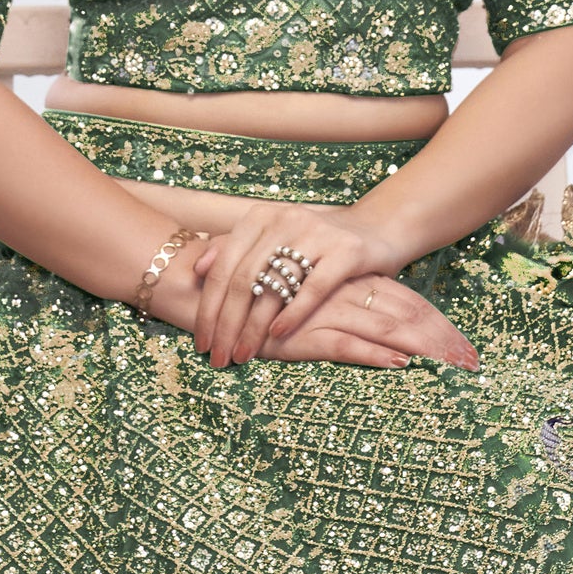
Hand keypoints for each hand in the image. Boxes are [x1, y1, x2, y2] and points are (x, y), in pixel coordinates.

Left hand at [180, 198, 389, 368]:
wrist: (375, 228)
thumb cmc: (315, 241)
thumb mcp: (273, 238)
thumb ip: (235, 248)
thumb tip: (197, 267)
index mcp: (260, 217)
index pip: (222, 266)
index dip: (208, 306)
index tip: (201, 340)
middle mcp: (284, 220)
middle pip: (243, 280)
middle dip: (226, 324)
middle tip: (218, 356)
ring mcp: (316, 234)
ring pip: (273, 287)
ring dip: (253, 327)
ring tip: (242, 354)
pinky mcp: (346, 251)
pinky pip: (313, 288)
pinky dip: (292, 313)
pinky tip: (277, 335)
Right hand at [263, 268, 477, 372]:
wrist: (210, 288)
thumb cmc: (263, 298)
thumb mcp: (309, 299)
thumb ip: (339, 305)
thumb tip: (379, 332)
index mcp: (351, 282)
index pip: (407, 302)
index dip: (439, 324)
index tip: (466, 347)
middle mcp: (345, 293)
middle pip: (407, 314)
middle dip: (442, 339)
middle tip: (474, 362)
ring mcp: (326, 312)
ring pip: (385, 327)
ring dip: (422, 347)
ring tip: (452, 365)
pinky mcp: (303, 334)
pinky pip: (346, 344)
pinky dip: (375, 355)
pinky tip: (400, 363)